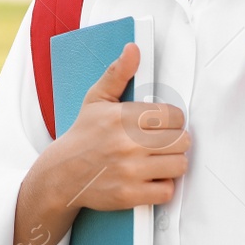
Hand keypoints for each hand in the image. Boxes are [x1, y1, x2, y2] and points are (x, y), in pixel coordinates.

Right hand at [40, 42, 189, 211]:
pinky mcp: (131, 195)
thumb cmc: (83, 135)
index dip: (172, 119)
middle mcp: (128, 144)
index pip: (174, 116)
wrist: (62, 175)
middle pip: (182, 140)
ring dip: (172, 163)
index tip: (162, 124)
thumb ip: (118, 73)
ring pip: (179, 165)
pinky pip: (167, 191)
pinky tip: (150, 178)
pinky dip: (162, 186)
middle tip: (161, 142)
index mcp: (123, 117)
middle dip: (174, 140)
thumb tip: (134, 49)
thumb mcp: (96, 99)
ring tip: (158, 159)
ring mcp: (130, 172)